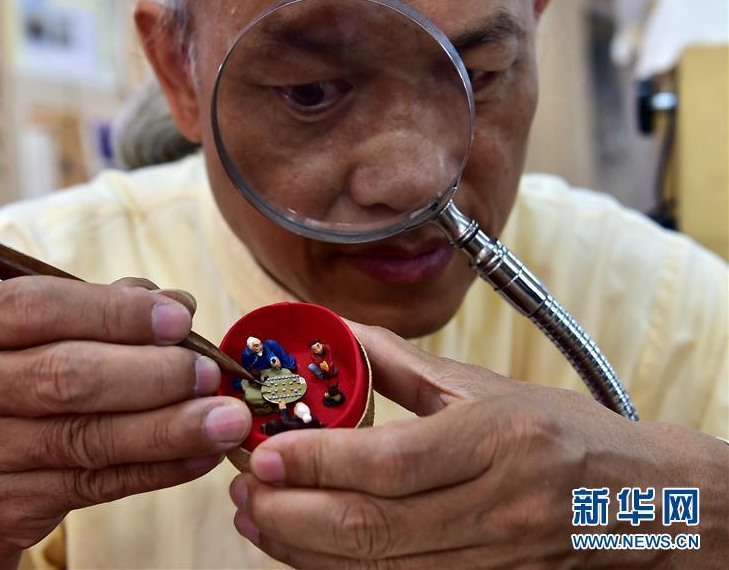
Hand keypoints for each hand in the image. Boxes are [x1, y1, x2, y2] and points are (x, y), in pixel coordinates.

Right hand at [0, 277, 250, 568]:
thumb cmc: (23, 379)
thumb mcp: (46, 332)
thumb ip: (107, 309)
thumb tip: (180, 303)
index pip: (39, 307)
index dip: (116, 314)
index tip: (180, 318)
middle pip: (65, 377)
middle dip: (152, 374)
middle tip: (209, 374)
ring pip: (86, 438)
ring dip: (169, 428)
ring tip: (226, 420)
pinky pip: (94, 486)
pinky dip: (157, 470)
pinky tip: (202, 456)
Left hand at [230, 322, 727, 567]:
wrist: (639, 504)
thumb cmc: (563, 434)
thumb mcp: (487, 386)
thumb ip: (403, 366)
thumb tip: (336, 337)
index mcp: (497, 440)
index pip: (390, 462)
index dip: (318, 461)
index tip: (265, 451)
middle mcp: (494, 506)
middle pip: (372, 526)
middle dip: (291, 513)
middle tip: (245, 489)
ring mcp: (490, 558)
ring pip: (377, 567)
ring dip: (303, 548)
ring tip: (256, 518)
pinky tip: (303, 549)